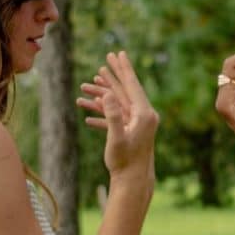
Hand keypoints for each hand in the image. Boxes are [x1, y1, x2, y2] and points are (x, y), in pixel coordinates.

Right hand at [77, 51, 158, 178]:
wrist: (132, 182)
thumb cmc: (125, 162)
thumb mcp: (116, 137)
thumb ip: (112, 115)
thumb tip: (107, 94)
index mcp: (144, 114)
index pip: (133, 85)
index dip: (124, 68)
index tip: (118, 53)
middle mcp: (144, 116)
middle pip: (128, 89)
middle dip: (116, 73)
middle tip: (110, 55)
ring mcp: (138, 124)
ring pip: (119, 102)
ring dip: (104, 92)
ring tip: (92, 79)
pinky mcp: (131, 131)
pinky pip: (116, 116)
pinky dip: (103, 111)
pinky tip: (90, 106)